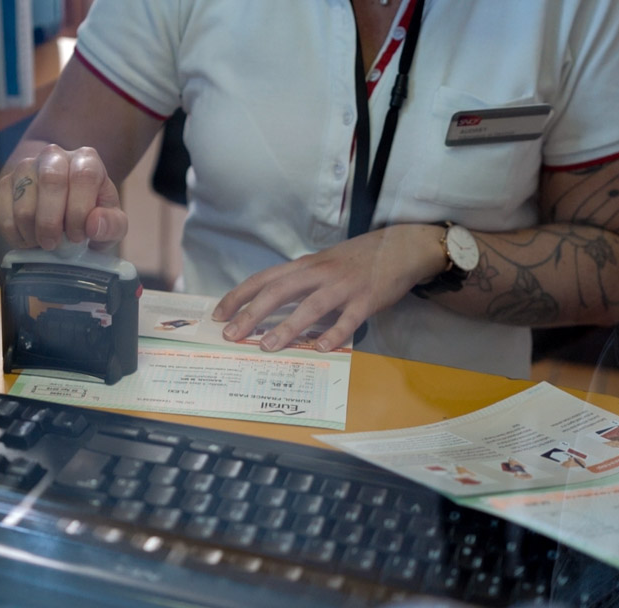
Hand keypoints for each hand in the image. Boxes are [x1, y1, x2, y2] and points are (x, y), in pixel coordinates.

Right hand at [0, 144, 126, 250]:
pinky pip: (3, 211)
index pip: (84, 176)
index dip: (80, 210)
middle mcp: (54, 156)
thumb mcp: (111, 223)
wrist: (61, 204)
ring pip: (23, 199)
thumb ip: (112, 225)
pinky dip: (16, 234)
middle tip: (54, 244)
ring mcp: (25, 167)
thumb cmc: (90, 214)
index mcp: (86, 160)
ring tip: (43, 242)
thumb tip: (93, 226)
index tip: (77, 236)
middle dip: (51, 221)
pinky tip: (29, 239)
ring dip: (32, 231)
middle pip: (50, 180)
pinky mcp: (4, 183)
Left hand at [211, 224, 447, 351]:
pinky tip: (320, 348)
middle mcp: (319, 273)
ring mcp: (343, 286)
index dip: (238, 296)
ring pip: (310, 306)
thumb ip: (298, 282)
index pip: (263, 279)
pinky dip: (334, 334)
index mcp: (304, 266)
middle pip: (278, 292)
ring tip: (266, 346)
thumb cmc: (355, 259)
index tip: (218, 314)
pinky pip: (348, 319)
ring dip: (286, 327)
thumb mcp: (321, 264)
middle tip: (231, 334)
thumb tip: (269, 306)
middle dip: (251, 314)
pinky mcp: (366, 299)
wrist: (400, 247)